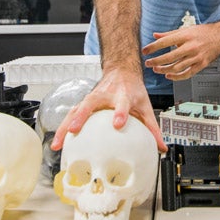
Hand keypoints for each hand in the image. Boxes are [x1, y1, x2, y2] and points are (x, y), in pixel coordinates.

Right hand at [50, 68, 166, 151]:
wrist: (122, 71)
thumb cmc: (133, 89)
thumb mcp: (145, 106)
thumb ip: (153, 128)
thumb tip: (161, 148)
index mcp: (123, 95)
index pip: (122, 103)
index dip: (120, 112)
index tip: (118, 123)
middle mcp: (105, 95)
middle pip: (90, 104)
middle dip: (81, 116)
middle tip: (75, 129)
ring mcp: (92, 98)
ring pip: (75, 110)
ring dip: (65, 126)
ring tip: (58, 144)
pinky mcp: (84, 102)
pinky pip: (71, 115)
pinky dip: (63, 128)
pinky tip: (58, 142)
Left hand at [142, 21, 219, 81]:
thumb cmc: (203, 32)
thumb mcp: (185, 29)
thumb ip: (169, 34)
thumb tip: (155, 35)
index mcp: (185, 36)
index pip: (164, 42)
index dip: (153, 47)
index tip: (144, 51)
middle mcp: (191, 47)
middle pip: (169, 57)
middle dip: (156, 61)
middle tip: (148, 63)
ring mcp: (197, 57)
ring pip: (176, 67)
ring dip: (164, 70)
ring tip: (156, 69)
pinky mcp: (201, 65)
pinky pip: (187, 74)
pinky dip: (176, 77)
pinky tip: (168, 75)